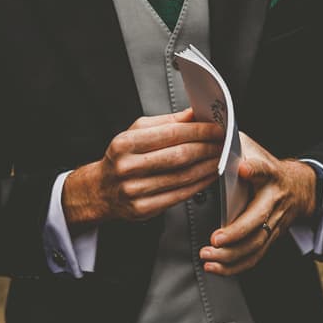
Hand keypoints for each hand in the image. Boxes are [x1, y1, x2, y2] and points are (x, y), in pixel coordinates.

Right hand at [62, 108, 223, 225]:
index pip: (170, 134)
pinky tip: (208, 176)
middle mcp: (128, 167)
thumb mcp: (136, 133)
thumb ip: (166, 123)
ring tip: (219, 158)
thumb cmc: (121, 158)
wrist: (100, 190)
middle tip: (222, 143)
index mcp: (125, 143)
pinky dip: (199, 184)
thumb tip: (195, 114)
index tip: (216, 128)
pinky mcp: (143, 209)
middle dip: (207, 148)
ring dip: (207, 166)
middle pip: (179, 156)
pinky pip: (180, 195)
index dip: (198, 131)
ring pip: (182, 177)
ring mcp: (135, 190)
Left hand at [199, 133, 315, 275]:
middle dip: (235, 233)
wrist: (300, 187)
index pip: (262, 169)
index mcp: (269, 173)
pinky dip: (234, 266)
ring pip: (255, 244)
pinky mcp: (271, 238)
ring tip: (207, 256)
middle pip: (258, 219)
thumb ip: (232, 143)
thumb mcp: (253, 148)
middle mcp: (274, 200)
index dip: (254, 169)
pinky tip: (215, 267)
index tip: (243, 168)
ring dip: (230, 255)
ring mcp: (275, 222)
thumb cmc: (267, 166)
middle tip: (215, 239)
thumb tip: (203, 130)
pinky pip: (254, 257)